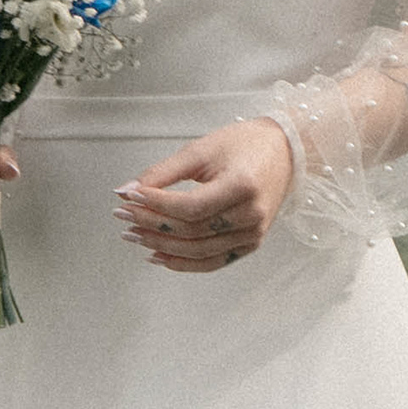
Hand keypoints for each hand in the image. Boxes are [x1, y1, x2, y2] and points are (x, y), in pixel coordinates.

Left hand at [118, 118, 295, 271]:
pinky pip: (211, 262)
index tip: (129, 196)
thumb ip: (163, 172)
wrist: (285, 152)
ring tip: (133, 234)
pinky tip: (158, 255)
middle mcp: (251, 215)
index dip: (155, 205)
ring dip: (160, 245)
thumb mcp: (202, 150)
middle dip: (151, 224)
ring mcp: (253, 234)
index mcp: (242, 186)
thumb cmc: (245, 145)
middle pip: (190, 231)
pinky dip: (182, 263)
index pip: (189, 207)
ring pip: (197, 251)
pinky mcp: (250, 244)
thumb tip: (127, 190)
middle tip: (123, 214)